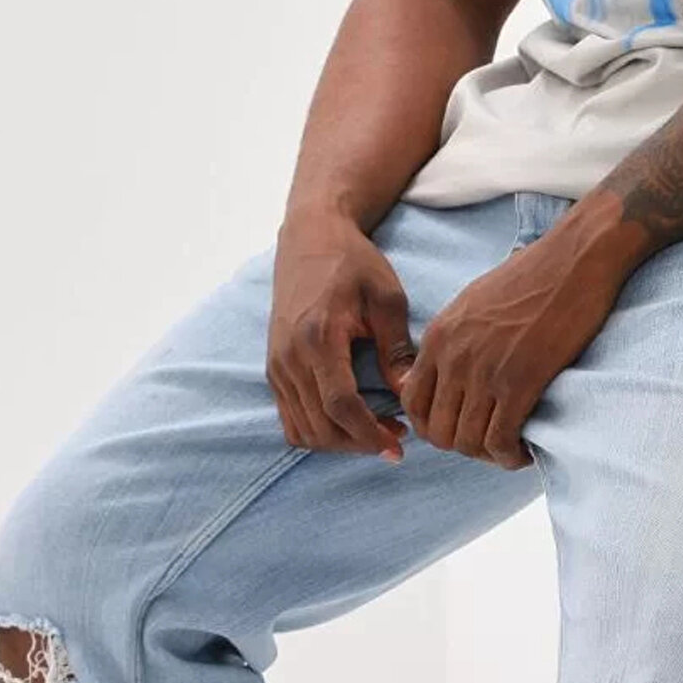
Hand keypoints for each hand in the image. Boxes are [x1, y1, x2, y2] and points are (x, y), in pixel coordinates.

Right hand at [266, 212, 417, 461]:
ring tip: (375, 431)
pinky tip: (348, 422)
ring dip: (339, 442)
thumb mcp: (386, 298)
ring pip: (303, 429)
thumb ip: (396, 348)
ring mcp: (277, 364)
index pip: (340, 406)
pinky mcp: (273, 367)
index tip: (399, 445)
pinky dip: (318, 430)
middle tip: (395, 439)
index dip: (370, 434)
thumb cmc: (353, 263)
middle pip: (321, 426)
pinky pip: (290, 418)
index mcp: (318, 337)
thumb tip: (409, 394)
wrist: (311, 237)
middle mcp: (289, 356)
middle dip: (359, 443)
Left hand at [394, 231, 621, 468]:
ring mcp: (484, 370)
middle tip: (490, 441)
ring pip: (468, 443)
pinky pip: (500, 441)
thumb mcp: (474, 302)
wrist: (575, 258)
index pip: (412, 403)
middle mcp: (454, 355)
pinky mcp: (519, 382)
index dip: (433, 426)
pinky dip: (510, 456)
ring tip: (510, 447)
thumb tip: (451, 375)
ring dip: (489, 455)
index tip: (460, 427)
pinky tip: (525, 449)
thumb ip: (455, 339)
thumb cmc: (534, 276)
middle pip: (438, 432)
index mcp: (440, 335)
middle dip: (462, 446)